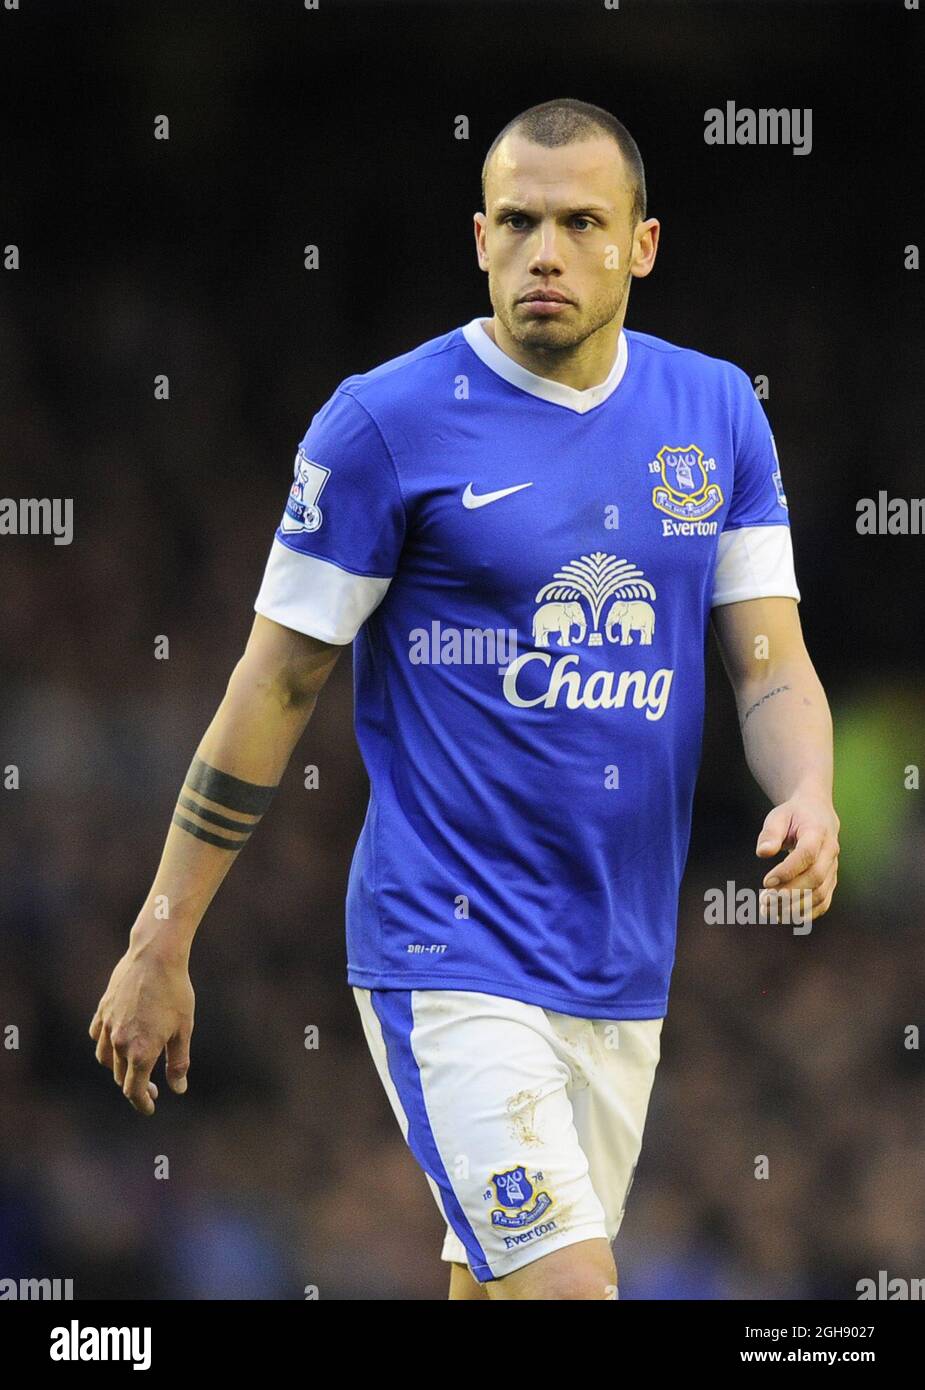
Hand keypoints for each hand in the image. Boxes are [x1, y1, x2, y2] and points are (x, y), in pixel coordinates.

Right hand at [89, 943, 194, 1114]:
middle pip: (121, 1076)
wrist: (156, 956)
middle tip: (152, 1087)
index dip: (142, 1103)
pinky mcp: (103, 1009)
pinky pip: (97, 1035)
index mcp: (141, 1052)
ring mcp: (108, 1025)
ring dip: (118, 1068)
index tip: (151, 1107)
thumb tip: (178, 1089)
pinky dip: (105, 1044)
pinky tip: (117, 1042)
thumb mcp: (183, 1029)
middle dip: (136, 1086)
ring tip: (134, 1066)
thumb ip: (178, 1062)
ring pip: (106, 1058)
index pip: (134, 1090)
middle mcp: (120, 1042)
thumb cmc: (175, 992)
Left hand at [756, 794, 839, 922]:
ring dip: (795, 906)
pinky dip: (806, 913)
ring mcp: (833, 868)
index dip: (788, 871)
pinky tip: (784, 916)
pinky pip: (824, 901)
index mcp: (818, 832)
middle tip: (765, 901)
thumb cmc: (794, 815)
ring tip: (769, 911)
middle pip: (815, 878)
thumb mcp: (778, 816)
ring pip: (820, 893)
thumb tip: (762, 852)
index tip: (766, 882)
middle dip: (790, 893)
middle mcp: (830, 852)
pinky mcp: (831, 880)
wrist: (818, 813)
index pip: (807, 855)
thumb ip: (770, 833)